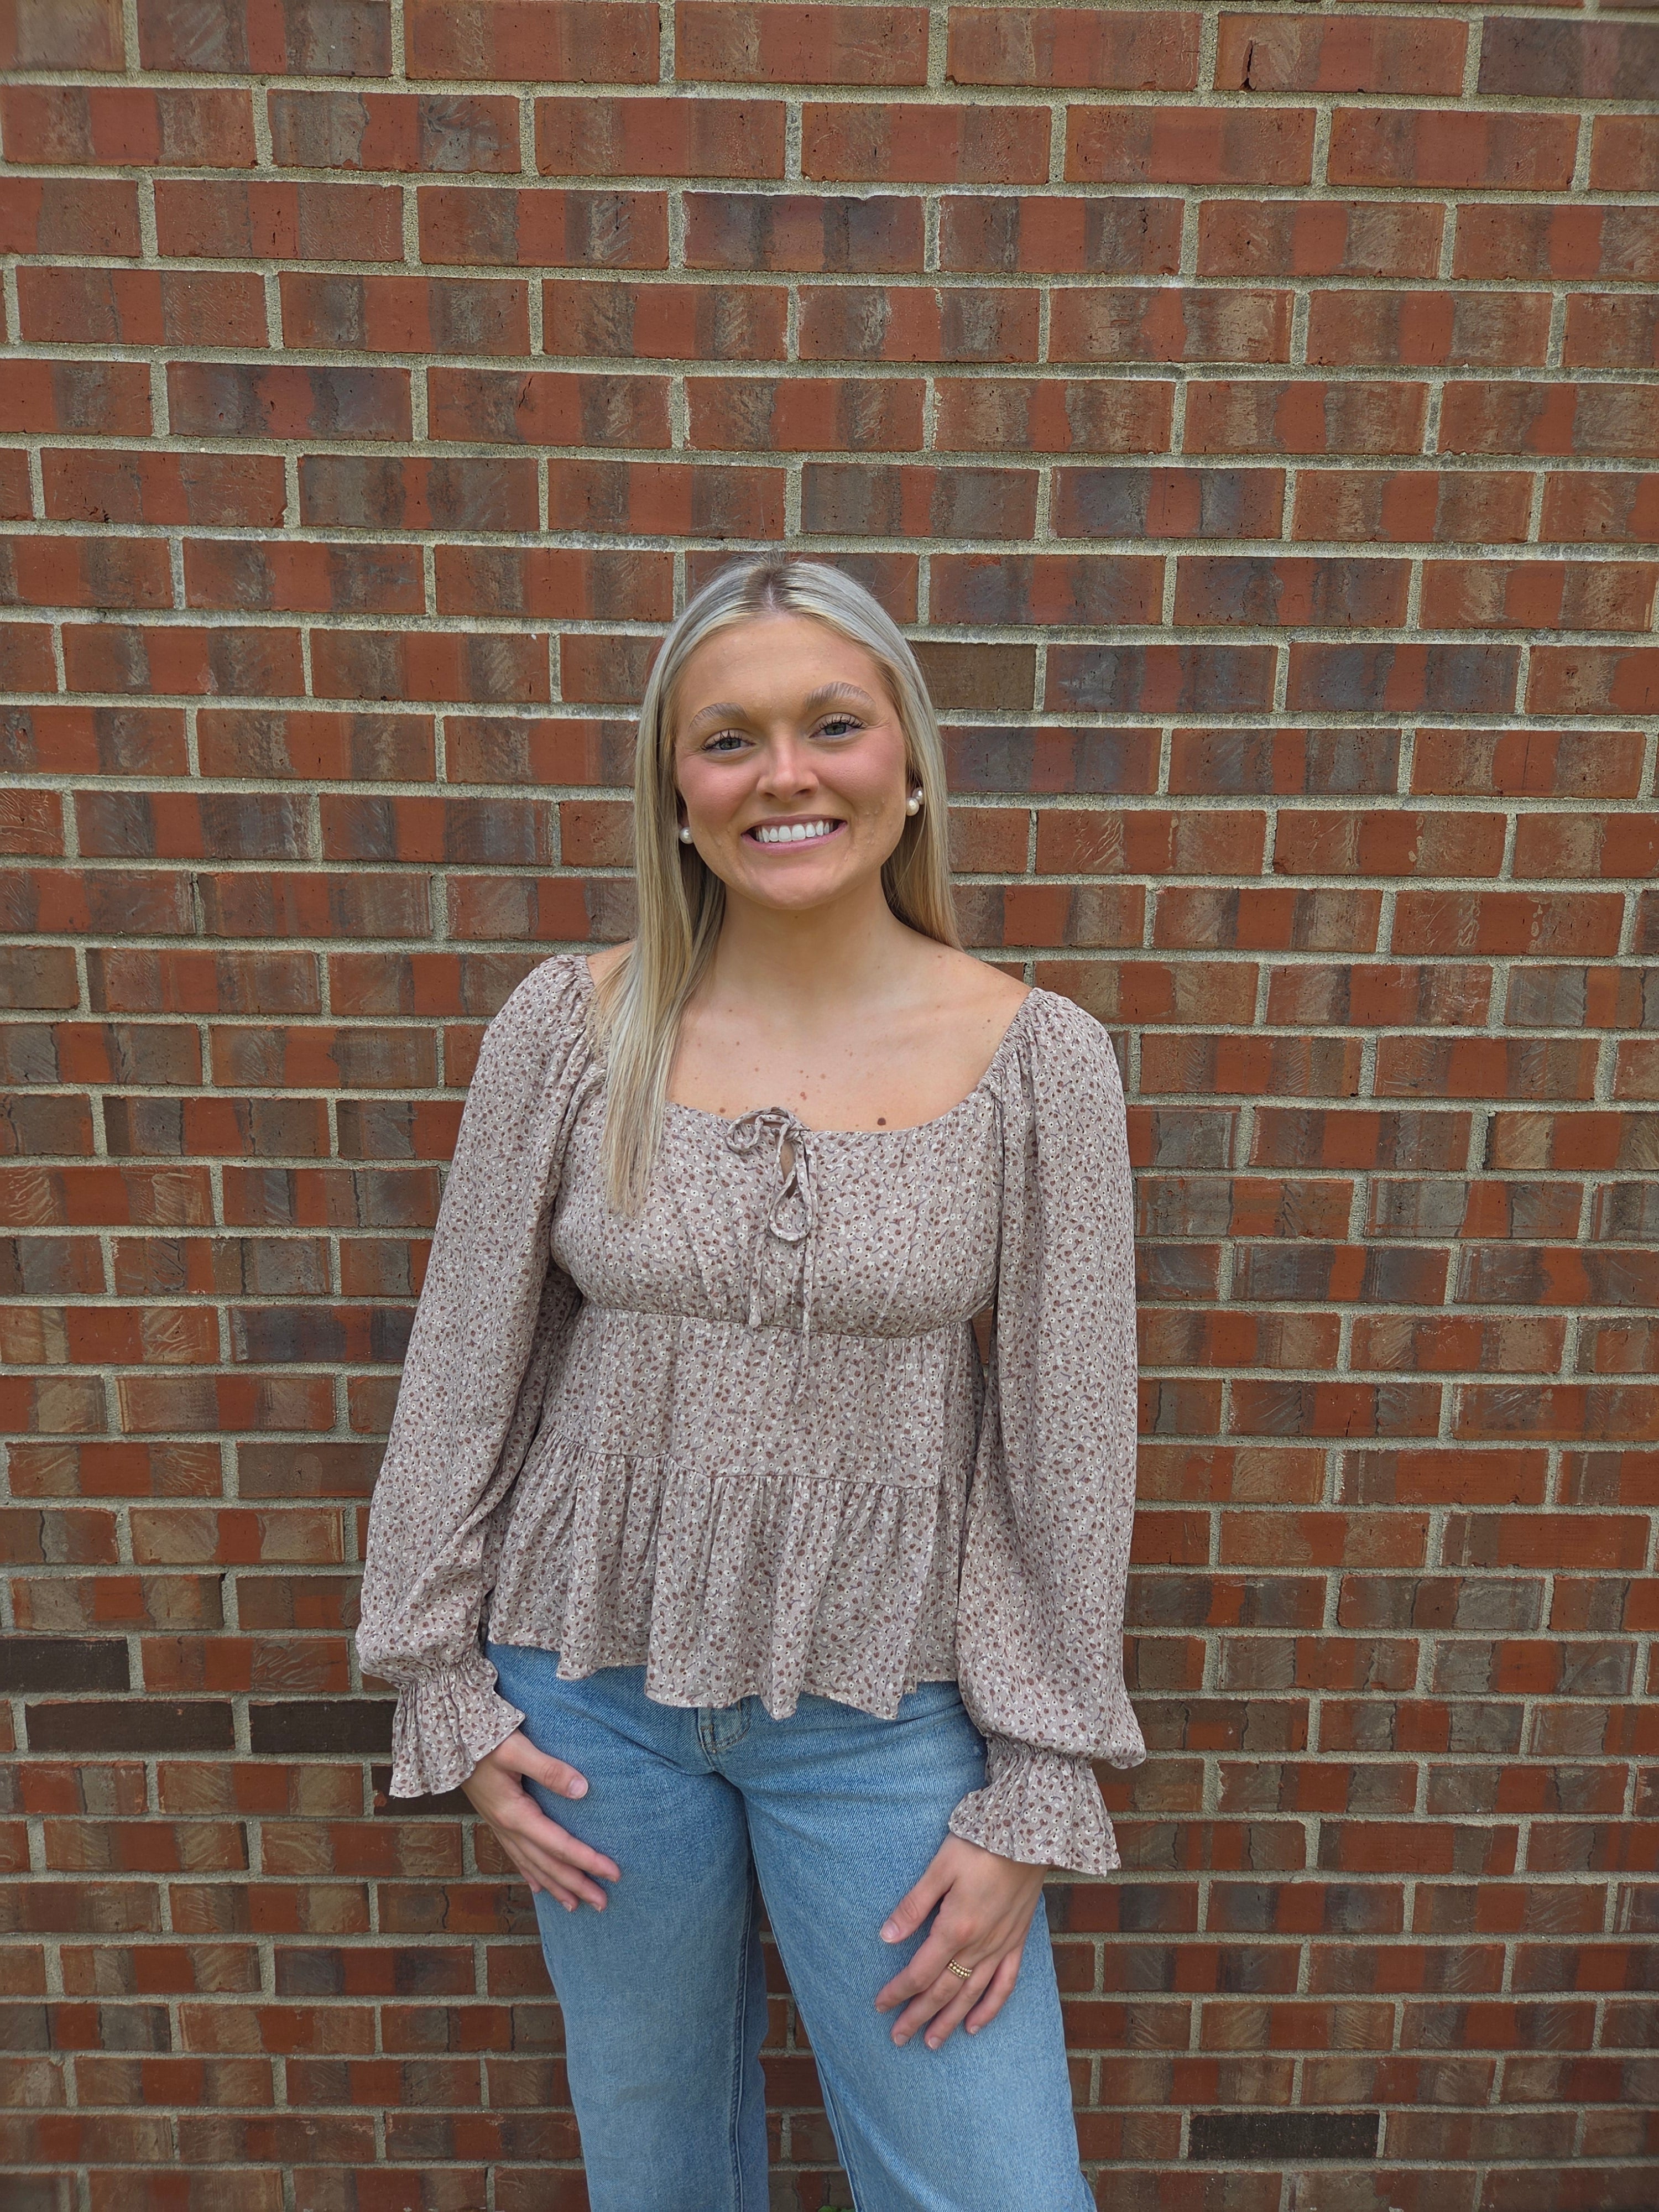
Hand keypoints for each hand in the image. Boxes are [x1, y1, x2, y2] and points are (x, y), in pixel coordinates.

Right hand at [460, 1727, 619, 1912]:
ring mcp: (500, 1826)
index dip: (588, 1860)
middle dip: (576, 1885)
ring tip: (574, 1905)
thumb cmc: (483, 1740)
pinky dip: (530, 1873)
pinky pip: (516, 1856)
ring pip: (532, 1865)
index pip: (560, 1845)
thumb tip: (582, 1789)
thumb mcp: (517, 1749)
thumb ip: (549, 1769)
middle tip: (603, 1903)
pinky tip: (537, 1886)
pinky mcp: (496, 1820)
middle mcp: (508, 1828)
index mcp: (516, 1814)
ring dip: (555, 1886)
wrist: (446, 1738)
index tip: (614, 1873)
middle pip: (548, 1864)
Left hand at [873, 1834, 1046, 2048]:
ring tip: (931, 2043)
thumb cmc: (979, 1845)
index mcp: (955, 1928)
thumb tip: (886, 1937)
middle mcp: (979, 1945)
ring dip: (949, 2021)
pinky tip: (976, 2025)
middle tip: (898, 2037)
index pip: (920, 1971)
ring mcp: (1001, 1946)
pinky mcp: (1017, 1942)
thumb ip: (914, 1905)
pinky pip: (1005, 1985)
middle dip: (918, 2016)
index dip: (898, 1991)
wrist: (1030, 1834)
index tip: (880, 2006)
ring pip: (971, 1995)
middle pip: (943, 1990)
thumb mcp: (939, 1868)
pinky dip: (990, 2008)